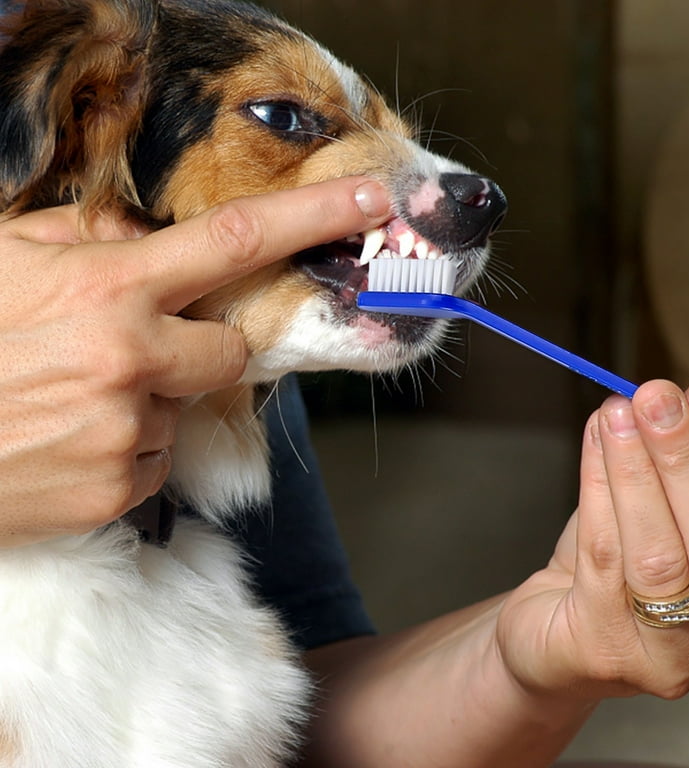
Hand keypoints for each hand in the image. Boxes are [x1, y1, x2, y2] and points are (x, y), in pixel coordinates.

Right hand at [0, 178, 389, 545]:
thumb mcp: (6, 261)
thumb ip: (86, 236)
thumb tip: (143, 236)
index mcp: (110, 289)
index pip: (238, 239)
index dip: (314, 214)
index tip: (371, 200)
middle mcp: (133, 359)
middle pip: (232, 350)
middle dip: (204, 348)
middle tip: (143, 350)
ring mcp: (131, 430)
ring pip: (188, 408)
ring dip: (153, 402)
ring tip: (79, 403)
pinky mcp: (122, 488)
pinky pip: (159, 459)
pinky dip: (132, 449)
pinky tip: (74, 441)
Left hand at [499, 369, 688, 701]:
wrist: (558, 631)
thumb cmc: (621, 562)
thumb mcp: (668, 504)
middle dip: (688, 459)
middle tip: (657, 397)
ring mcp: (671, 652)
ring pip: (656, 552)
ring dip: (634, 469)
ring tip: (616, 412)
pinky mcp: (606, 648)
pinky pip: (601, 557)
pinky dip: (596, 489)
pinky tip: (594, 444)